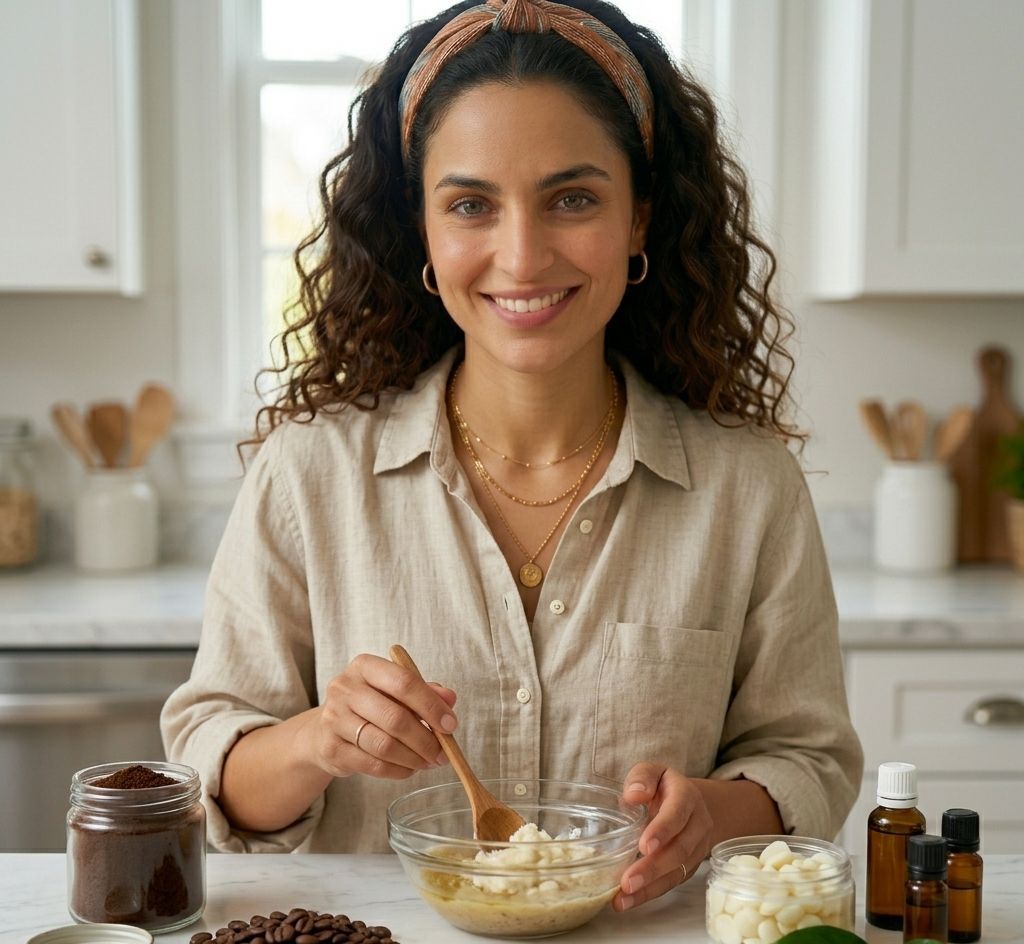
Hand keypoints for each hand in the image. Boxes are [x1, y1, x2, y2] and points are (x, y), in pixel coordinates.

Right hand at [306, 653, 456, 780]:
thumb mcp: (395, 690)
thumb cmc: (370, 705)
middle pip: (394, 717)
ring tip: (429, 762)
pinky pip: (373, 765)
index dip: (431, 705)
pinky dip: (398, 770)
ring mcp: (334, 719)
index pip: (403, 682)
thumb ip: (424, 691)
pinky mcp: (331, 749)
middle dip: (425, 739)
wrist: (326, 729)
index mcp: (365, 666)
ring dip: (413, 758)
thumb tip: (450, 699)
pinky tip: (409, 769)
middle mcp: (344, 689)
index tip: (451, 724)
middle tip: (443, 753)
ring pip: (384, 745)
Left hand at [613, 763, 712, 910]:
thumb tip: (632, 796)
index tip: (644, 846)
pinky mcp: (689, 866)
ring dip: (650, 887)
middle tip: (628, 881)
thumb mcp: (653, 771)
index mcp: (687, 797)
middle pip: (680, 849)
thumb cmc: (663, 786)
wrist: (690, 803)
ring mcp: (697, 848)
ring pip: (678, 871)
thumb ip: (642, 777)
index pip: (678, 814)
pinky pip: (672, 882)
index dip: (663, 830)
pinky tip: (628, 900)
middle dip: (654, 867)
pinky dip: (650, 893)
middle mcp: (698, 824)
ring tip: (623, 898)